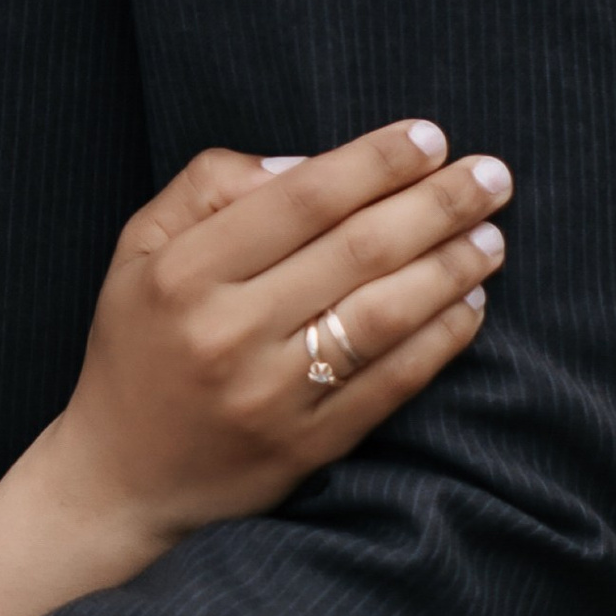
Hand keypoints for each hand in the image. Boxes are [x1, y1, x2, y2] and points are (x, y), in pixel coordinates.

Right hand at [41, 120, 511, 551]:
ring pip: (384, 316)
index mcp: (184, 273)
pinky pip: (392, 383)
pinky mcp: (307, 447)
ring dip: (451, 269)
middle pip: (356, 251)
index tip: (429, 136)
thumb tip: (307, 161)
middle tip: (491, 174)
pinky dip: (441, 340)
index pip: (300, 200)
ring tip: (493, 236)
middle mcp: (228, 331)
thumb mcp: (139, 249)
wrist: (121, 478)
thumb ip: (208, 187)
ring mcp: (272, 395)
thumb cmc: (140, 345)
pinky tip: (471, 304)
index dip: (374, 163)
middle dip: (436, 204)